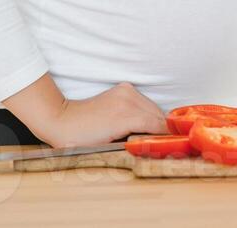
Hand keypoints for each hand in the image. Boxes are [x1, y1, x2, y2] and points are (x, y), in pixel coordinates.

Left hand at [30, 82, 168, 147]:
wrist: (62, 120)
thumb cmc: (82, 141)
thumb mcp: (109, 148)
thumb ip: (135, 144)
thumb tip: (155, 147)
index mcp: (125, 116)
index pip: (158, 125)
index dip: (168, 136)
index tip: (175, 145)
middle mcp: (128, 99)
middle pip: (158, 114)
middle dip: (163, 129)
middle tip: (166, 143)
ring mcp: (126, 91)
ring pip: (153, 107)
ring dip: (155, 120)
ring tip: (153, 135)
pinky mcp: (123, 88)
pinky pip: (144, 101)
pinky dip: (146, 111)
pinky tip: (141, 122)